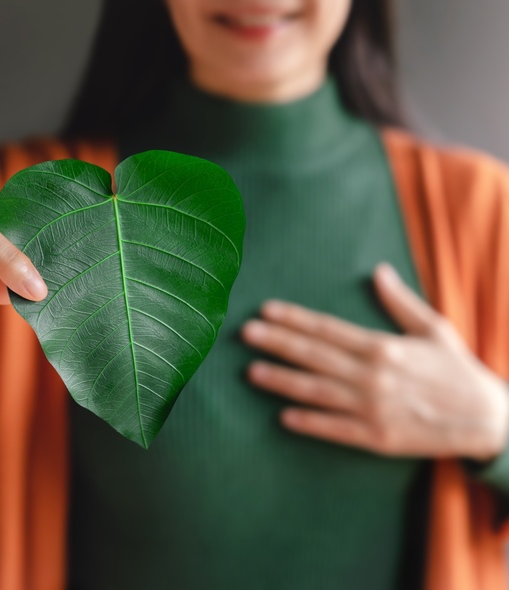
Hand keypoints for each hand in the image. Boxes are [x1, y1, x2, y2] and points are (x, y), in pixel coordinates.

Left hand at [242, 263, 508, 461]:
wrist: (487, 419)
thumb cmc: (456, 371)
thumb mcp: (433, 328)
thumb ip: (400, 301)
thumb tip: (378, 270)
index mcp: (382, 346)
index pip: (327, 328)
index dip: (294, 318)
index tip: (266, 310)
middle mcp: (372, 375)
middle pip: (313, 356)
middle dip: (277, 343)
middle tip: (245, 333)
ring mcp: (372, 407)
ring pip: (316, 392)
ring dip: (281, 381)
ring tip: (252, 372)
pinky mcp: (377, 437)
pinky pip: (335, 429)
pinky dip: (308, 422)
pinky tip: (283, 416)